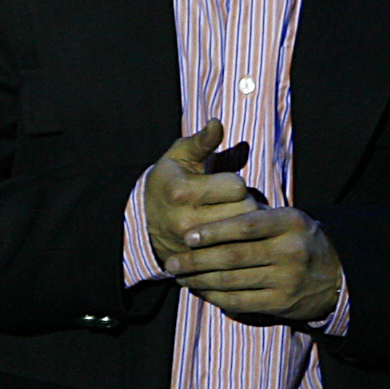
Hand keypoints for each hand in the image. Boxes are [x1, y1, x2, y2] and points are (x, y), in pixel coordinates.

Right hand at [144, 120, 253, 268]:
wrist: (145, 220)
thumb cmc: (170, 180)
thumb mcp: (180, 156)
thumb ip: (201, 141)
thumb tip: (216, 124)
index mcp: (182, 192)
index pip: (236, 186)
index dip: (235, 183)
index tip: (225, 185)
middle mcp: (186, 222)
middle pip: (244, 210)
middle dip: (245, 204)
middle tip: (234, 203)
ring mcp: (192, 247)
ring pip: (242, 234)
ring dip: (243, 225)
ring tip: (232, 218)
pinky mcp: (197, 264)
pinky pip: (233, 254)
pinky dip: (237, 245)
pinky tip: (230, 238)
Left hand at [165, 201, 341, 327]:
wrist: (336, 276)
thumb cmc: (299, 240)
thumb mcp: (288, 219)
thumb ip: (255, 214)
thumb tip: (208, 208)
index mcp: (290, 222)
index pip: (246, 225)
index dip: (214, 231)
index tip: (188, 236)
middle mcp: (290, 251)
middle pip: (233, 256)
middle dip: (196, 260)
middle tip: (171, 262)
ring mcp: (287, 280)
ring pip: (232, 281)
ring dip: (199, 280)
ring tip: (179, 275)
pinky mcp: (281, 303)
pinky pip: (239, 302)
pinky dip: (215, 297)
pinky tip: (199, 290)